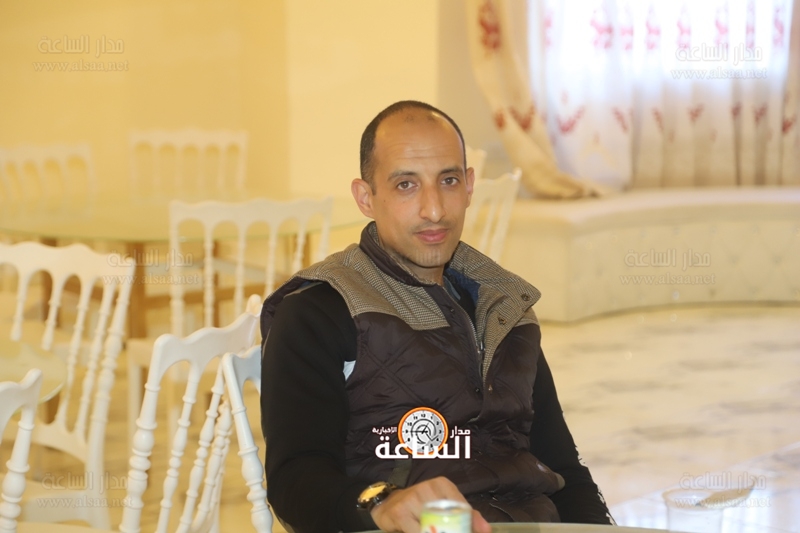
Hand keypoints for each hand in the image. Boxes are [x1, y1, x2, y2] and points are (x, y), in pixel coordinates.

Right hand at [370, 477, 490, 532]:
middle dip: (452, 531)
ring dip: (436, 532)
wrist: (388, 505)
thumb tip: (486, 529)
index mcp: (442, 485)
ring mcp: (412, 498)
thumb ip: (466, 516)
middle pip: (448, 520)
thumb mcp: (443, 505)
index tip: (471, 532)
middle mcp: (428, 488)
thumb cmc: (419, 507)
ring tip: (436, 532)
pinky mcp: (400, 512)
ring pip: (432, 528)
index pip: (463, 509)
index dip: (469, 526)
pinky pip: (417, 532)